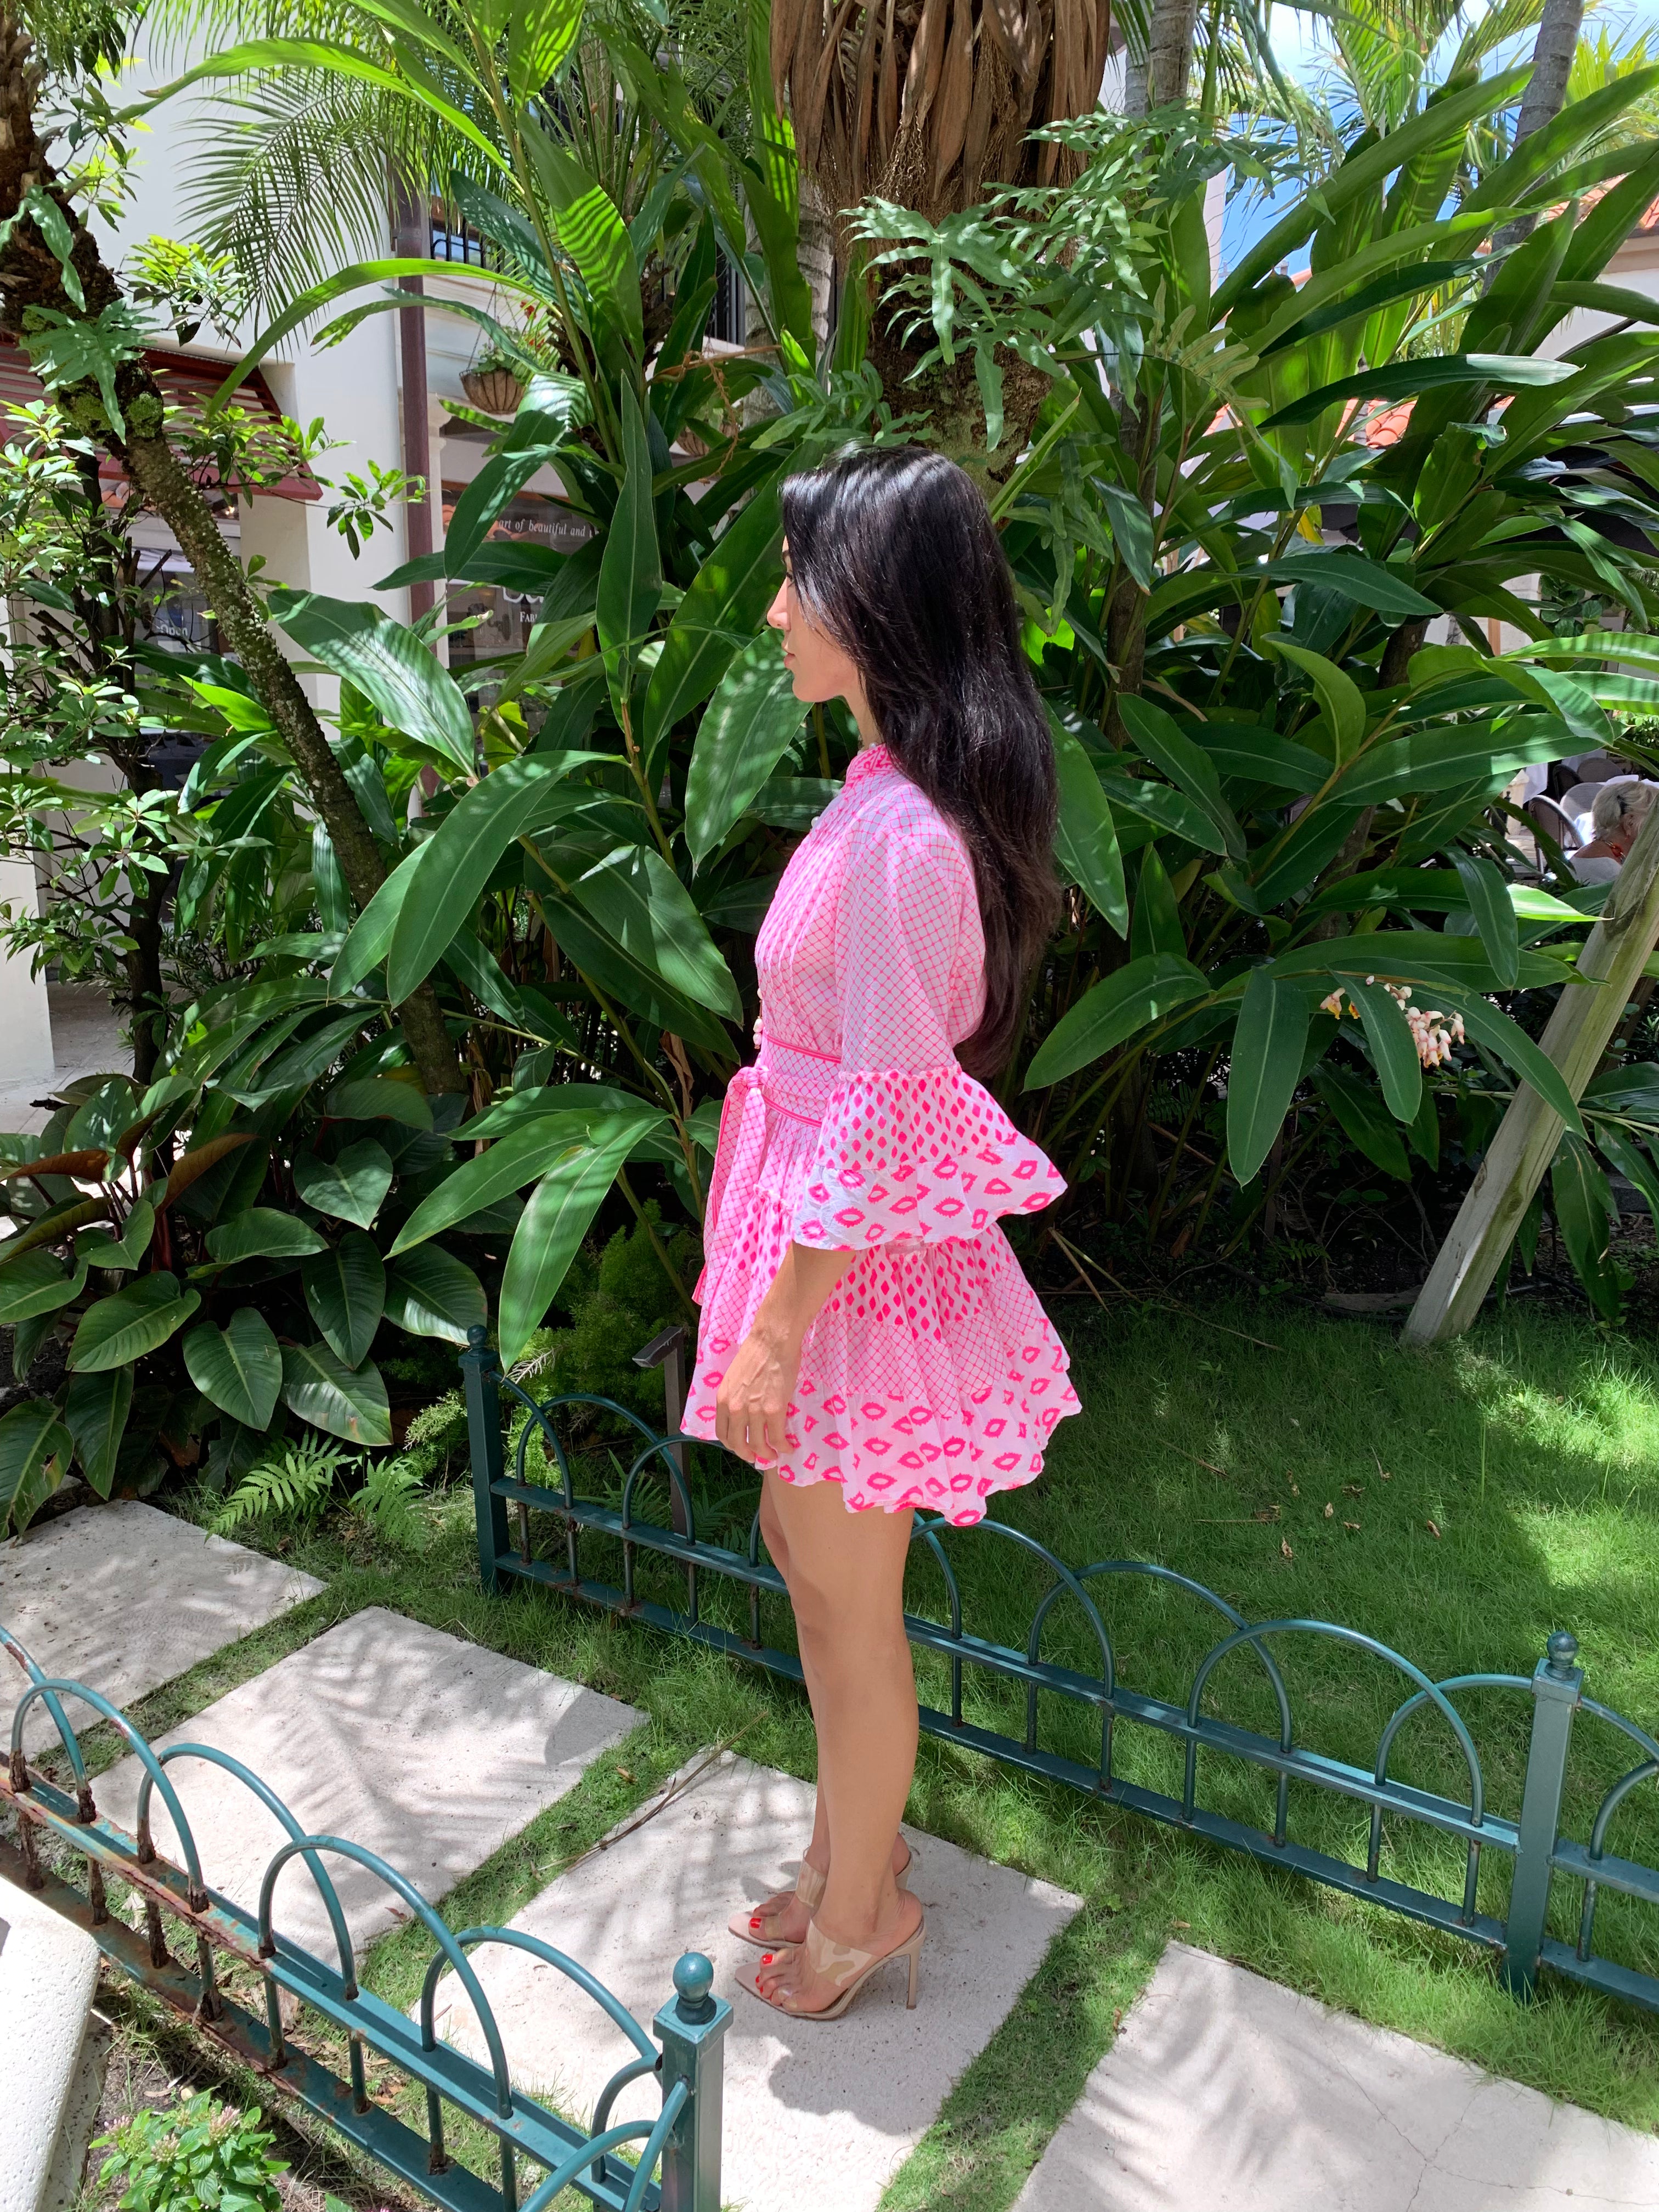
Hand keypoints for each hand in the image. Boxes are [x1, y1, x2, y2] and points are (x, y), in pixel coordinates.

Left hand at [715, 1315, 801, 1465]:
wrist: (772, 1341)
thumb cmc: (757, 1353)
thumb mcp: (735, 1378)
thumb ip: (736, 1396)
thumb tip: (745, 1410)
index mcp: (723, 1400)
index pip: (723, 1433)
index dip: (733, 1445)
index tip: (742, 1447)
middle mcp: (735, 1409)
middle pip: (738, 1444)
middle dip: (748, 1455)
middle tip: (758, 1457)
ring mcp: (753, 1411)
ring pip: (758, 1445)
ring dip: (767, 1455)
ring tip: (775, 1455)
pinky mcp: (773, 1411)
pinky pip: (777, 1438)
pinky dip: (783, 1447)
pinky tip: (788, 1447)